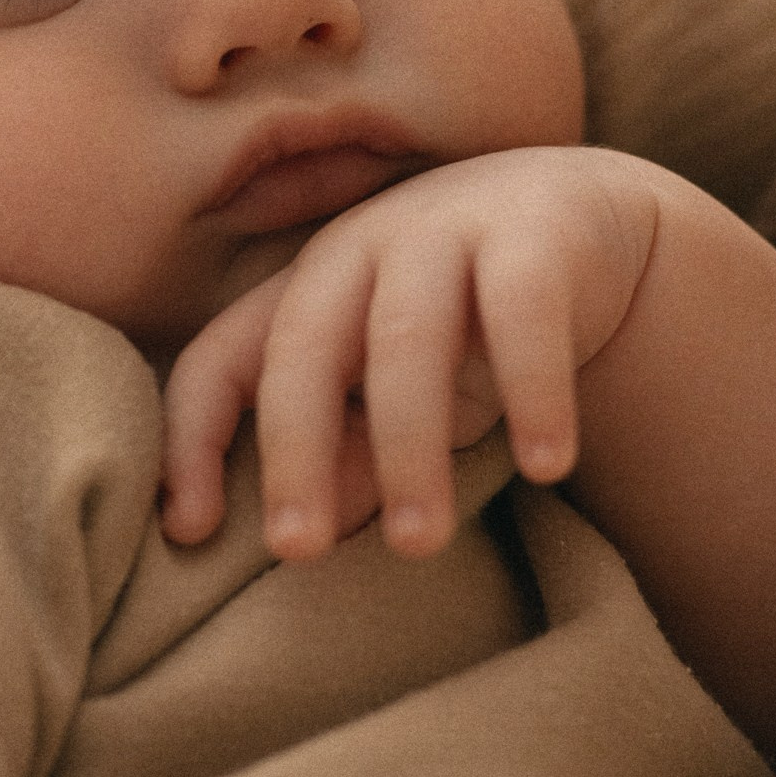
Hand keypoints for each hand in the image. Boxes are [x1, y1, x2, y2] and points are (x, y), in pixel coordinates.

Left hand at [161, 148, 657, 562]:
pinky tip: (546, 466)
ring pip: (407, 338)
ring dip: (408, 446)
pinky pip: (524, 313)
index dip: (193, 441)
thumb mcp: (399, 399)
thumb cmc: (467, 326)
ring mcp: (443, 230)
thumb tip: (299, 546)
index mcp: (303, 291)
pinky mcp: (536, 234)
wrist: (586, 224)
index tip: (189, 531)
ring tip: (418, 543)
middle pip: (303, 349)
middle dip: (294, 452)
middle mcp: (357, 249)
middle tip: (296, 552)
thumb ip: (350, 459)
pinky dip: (535, 390)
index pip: (219, 361)